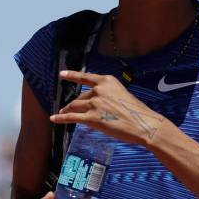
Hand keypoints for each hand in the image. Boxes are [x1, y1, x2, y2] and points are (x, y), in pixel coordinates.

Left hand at [50, 70, 166, 146]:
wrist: (144, 124)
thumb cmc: (137, 112)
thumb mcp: (122, 95)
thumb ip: (107, 95)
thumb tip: (93, 102)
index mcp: (107, 81)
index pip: (85, 77)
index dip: (72, 75)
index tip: (62, 74)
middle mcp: (99, 90)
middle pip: (80, 97)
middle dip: (74, 104)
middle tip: (68, 108)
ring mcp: (95, 103)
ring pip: (74, 106)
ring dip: (66, 110)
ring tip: (62, 113)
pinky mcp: (92, 118)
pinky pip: (72, 117)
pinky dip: (61, 118)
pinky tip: (54, 119)